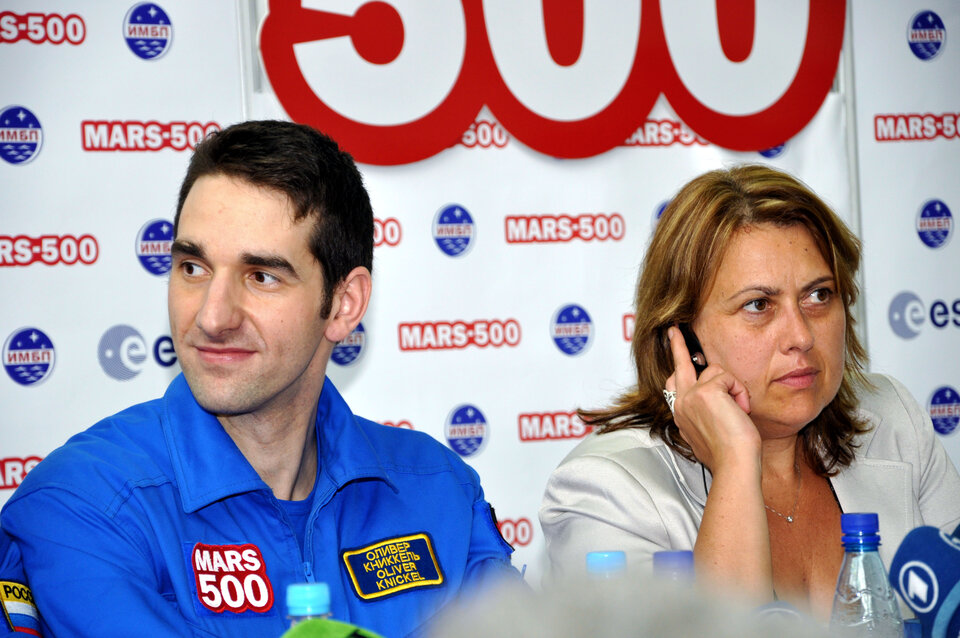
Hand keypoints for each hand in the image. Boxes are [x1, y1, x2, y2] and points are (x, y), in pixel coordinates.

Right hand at [664, 325, 759, 472]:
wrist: (734, 464)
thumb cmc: (728, 455)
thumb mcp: (710, 433)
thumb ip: (705, 415)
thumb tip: (716, 402)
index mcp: (682, 415)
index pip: (675, 386)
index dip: (677, 371)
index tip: (674, 363)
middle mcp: (681, 404)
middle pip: (679, 366)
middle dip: (677, 345)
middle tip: (674, 330)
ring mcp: (690, 396)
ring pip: (714, 371)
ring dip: (733, 388)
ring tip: (739, 410)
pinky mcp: (705, 391)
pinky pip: (728, 377)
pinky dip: (740, 392)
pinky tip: (740, 410)